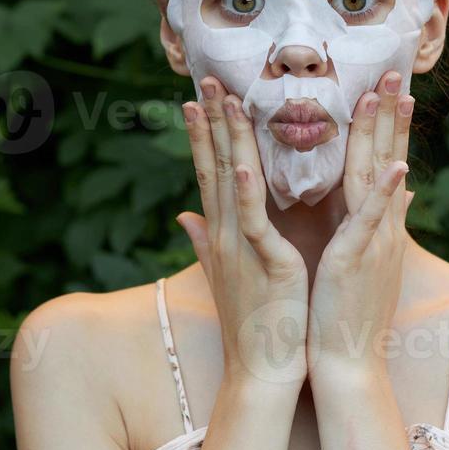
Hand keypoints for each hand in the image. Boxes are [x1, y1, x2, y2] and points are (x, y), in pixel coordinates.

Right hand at [177, 77, 309, 389]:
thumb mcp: (225, 274)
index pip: (209, 173)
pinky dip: (247, 192)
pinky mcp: (265, 263)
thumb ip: (204, 240)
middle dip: (210, 121)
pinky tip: (243, 163)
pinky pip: (253, 222)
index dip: (201, 134)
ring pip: (230, 182)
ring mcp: (241, 247)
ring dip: (226, 139)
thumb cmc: (252, 324)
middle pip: (214, 166)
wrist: (263, 370)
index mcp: (223, 234)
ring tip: (223, 100)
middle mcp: (225, 234)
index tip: (195, 98)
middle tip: (205, 79)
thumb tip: (183, 215)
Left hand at [306, 71, 413, 377]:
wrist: (347, 361)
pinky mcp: (359, 261)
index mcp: (376, 227)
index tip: (391, 88)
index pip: (384, 164)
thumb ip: (380, 221)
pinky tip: (395, 166)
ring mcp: (375, 242)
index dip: (389, 126)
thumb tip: (400, 190)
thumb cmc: (346, 314)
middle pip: (388, 159)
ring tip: (389, 96)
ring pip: (379, 178)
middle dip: (392, 115)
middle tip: (396, 72)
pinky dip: (384, 194)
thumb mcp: (366, 259)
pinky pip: (372, 222)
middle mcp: (382, 228)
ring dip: (385, 135)